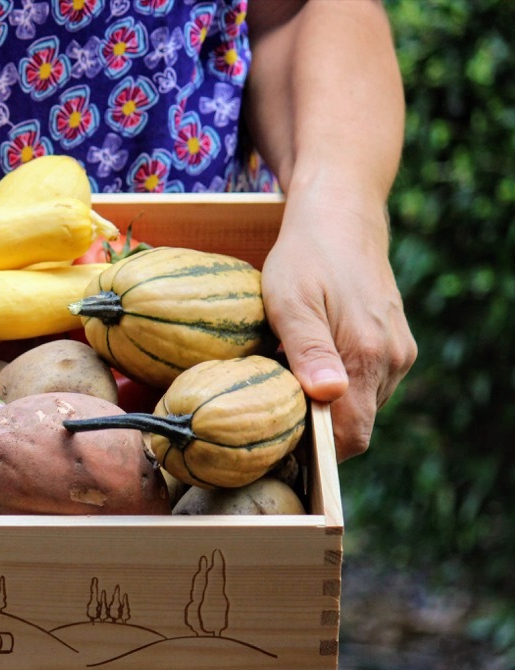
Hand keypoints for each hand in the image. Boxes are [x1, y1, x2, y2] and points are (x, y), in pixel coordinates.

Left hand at [261, 194, 416, 460]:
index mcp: (367, 355)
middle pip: (356, 425)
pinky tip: (308, 362)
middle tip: (273, 413)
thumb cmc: (305, 256)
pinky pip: (367, 383)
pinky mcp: (395, 343)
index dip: (315, 452)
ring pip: (362, 405)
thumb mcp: (290, 302)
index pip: (350, 436)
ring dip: (328, 406)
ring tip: (287, 380)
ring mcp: (398, 352)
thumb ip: (308, 350)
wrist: (341, 215)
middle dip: (318, 430)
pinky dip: (340, 385)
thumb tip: (327, 396)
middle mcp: (392, 360)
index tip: (278, 447)